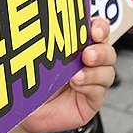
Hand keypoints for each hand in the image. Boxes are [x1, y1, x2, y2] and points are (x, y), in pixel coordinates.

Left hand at [17, 17, 116, 132]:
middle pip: (107, 51)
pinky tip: (76, 85)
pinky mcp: (91, 100)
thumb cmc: (31, 79)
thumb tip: (54, 23)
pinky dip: (89, 86)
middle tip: (87, 54)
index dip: (100, 28)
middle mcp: (88, 61)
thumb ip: (53, 41)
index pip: (98, 30)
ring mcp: (92, 81)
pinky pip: (99, 91)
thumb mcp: (41, 56)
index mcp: (79, 44)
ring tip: (77, 75)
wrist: (24, 109)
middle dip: (100, 51)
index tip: (94, 31)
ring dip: (94, 72)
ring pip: (108, 72)